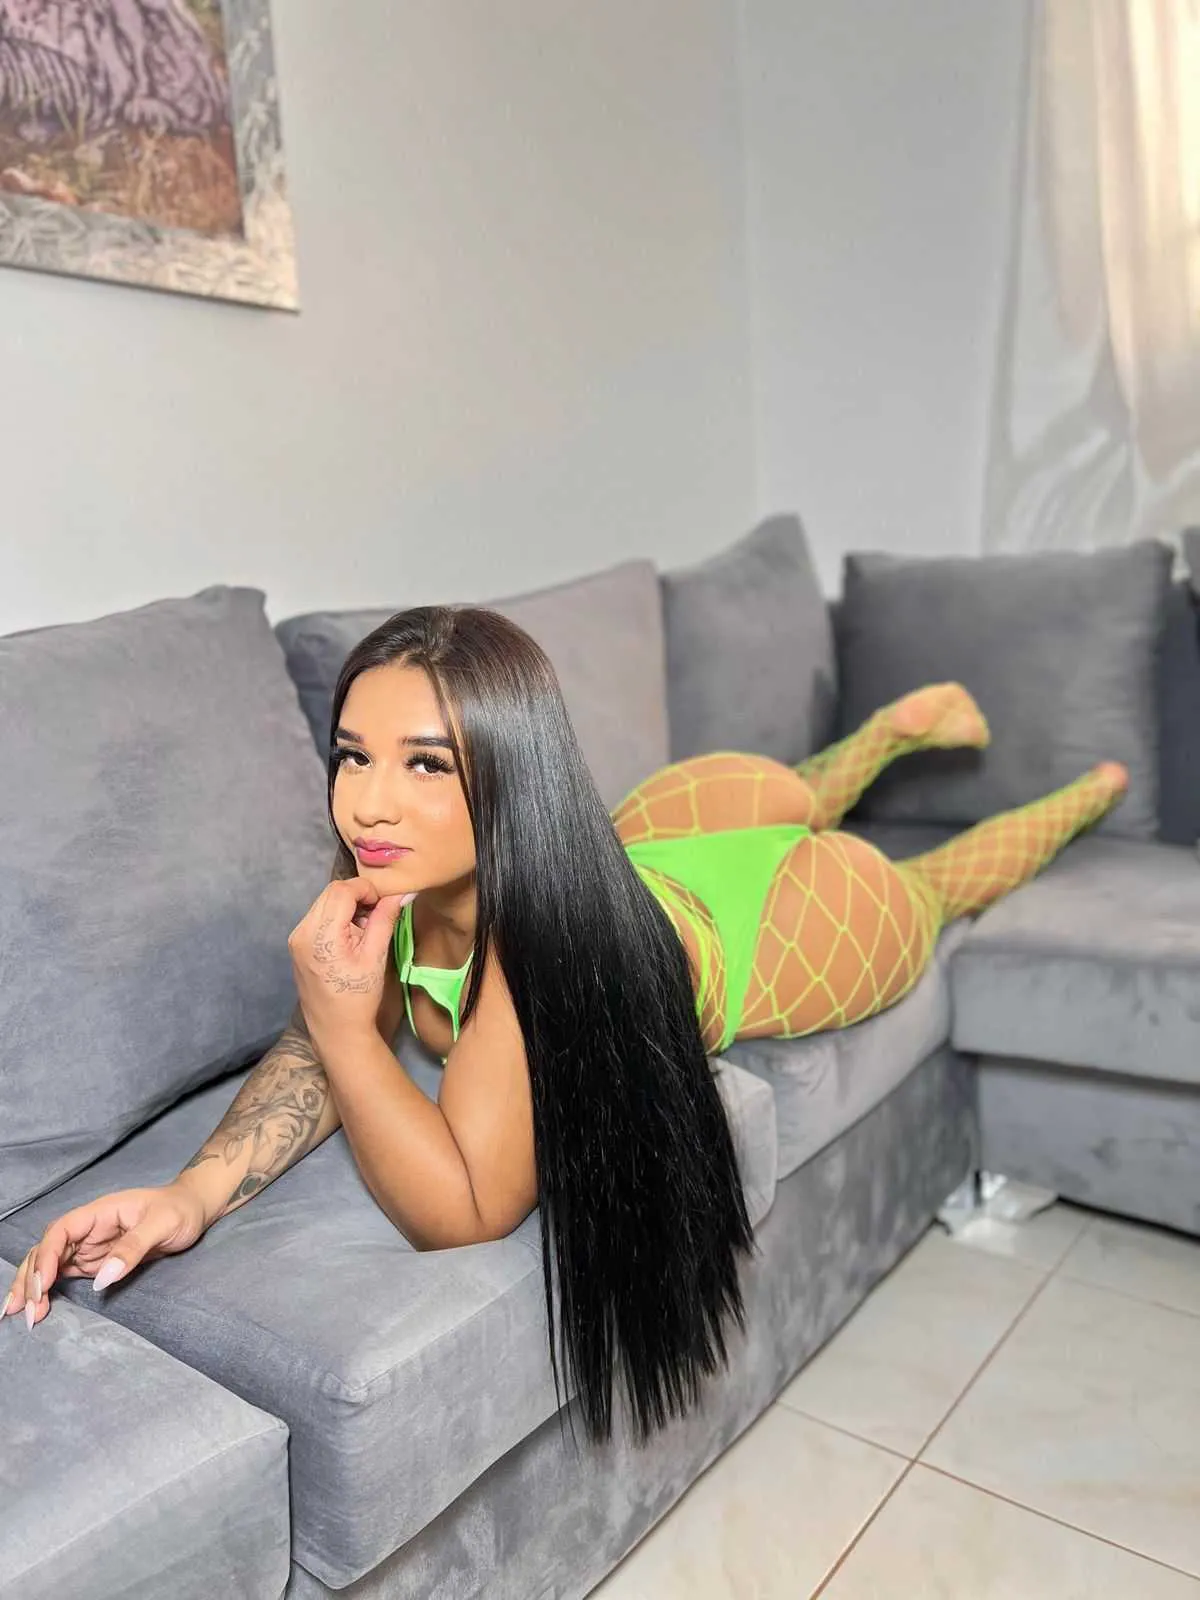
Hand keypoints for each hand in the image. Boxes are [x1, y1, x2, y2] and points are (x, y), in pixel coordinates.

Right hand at [2, 1184, 207, 1328]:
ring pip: (47, 1265)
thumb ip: (133, 1248)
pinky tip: (38, 1308)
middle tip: (24, 1310)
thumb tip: (101, 1279)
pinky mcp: (93, 1262)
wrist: (192, 1210)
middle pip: (46, 1250)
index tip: (42, 1284)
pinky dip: (46, 1290)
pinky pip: (62, 1275)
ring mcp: (88, 1246)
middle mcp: (87, 1229)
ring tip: (21, 1314)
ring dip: (31, 1287)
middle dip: (30, 1278)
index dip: (47, 1256)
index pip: (61, 1231)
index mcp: (99, 1212)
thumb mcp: (163, 1224)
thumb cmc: (180, 1210)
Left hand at [289, 877, 414, 1044]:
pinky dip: (336, 917)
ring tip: (364, 928)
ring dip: (347, 906)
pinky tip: (350, 937)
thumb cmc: (358, 998)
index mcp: (321, 936)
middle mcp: (302, 932)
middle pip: (330, 893)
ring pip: (324, 902)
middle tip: (377, 915)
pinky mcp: (297, 945)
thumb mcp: (376, 957)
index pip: (341, 890)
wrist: (336, 1031)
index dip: (366, 889)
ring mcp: (296, 938)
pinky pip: (318, 916)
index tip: (384, 904)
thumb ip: (385, 919)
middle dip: (357, 896)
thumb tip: (400, 893)